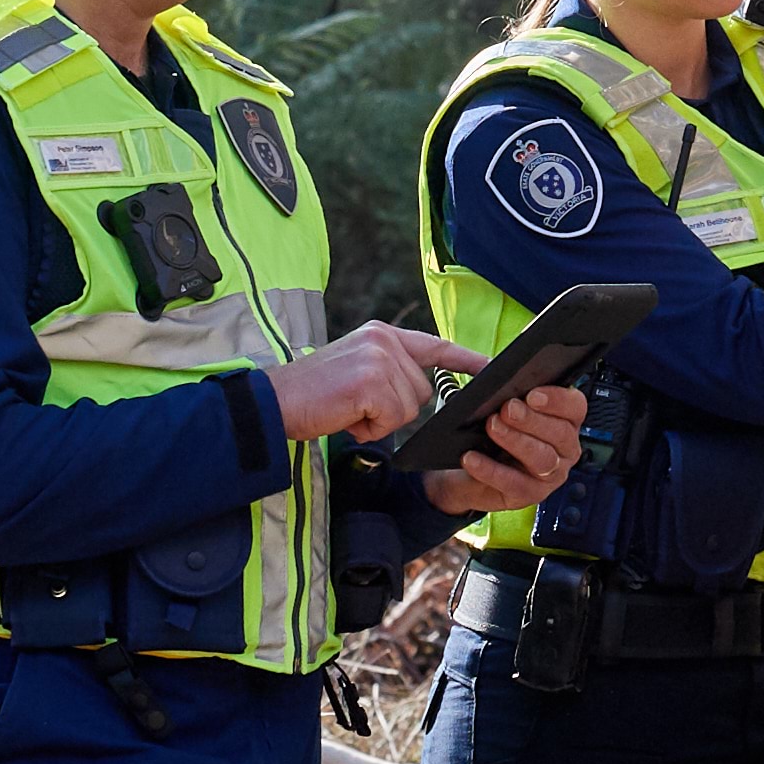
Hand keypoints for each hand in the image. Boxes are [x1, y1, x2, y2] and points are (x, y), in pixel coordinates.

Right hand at [267, 322, 484, 444]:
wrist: (272, 403)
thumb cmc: (313, 395)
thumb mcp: (356, 369)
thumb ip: (389, 370)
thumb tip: (421, 391)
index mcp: (381, 335)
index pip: (436, 346)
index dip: (466, 359)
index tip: (492, 367)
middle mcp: (383, 341)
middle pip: (423, 390)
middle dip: (394, 409)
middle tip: (355, 405)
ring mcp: (378, 360)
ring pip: (408, 408)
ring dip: (380, 420)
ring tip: (347, 409)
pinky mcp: (371, 383)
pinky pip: (392, 420)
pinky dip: (369, 428)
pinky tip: (345, 416)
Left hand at [418, 385, 588, 514]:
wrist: (468, 474)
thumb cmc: (491, 436)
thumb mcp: (500, 408)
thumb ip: (503, 388)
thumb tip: (491, 370)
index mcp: (565, 421)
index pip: (575, 407)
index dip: (558, 400)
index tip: (533, 394)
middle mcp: (564, 449)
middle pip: (560, 433)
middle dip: (532, 420)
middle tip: (507, 409)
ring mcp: (551, 475)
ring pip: (543, 459)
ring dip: (515, 441)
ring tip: (491, 428)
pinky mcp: (530, 495)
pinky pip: (515, 483)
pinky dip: (491, 470)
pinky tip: (472, 457)